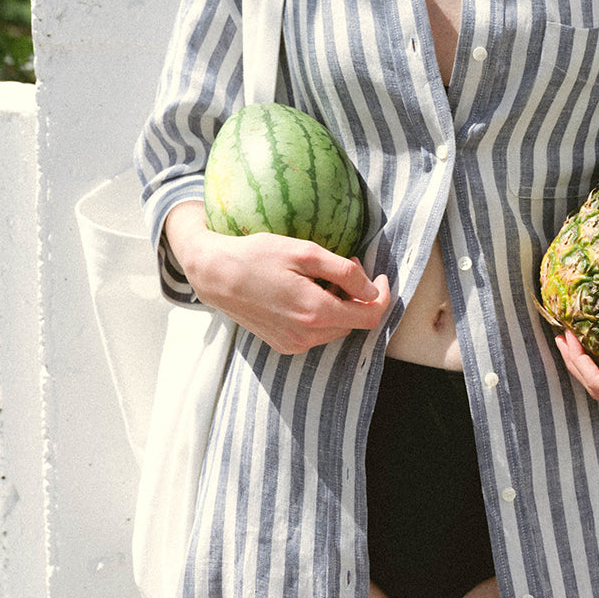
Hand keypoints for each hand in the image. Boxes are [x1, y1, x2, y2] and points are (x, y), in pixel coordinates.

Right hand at [165, 201, 390, 354]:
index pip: (370, 317)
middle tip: (342, 263)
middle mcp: (306, 336)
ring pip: (335, 328)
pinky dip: (320, 314)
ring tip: (319, 276)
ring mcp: (293, 344)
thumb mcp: (305, 252)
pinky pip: (316, 333)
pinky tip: (303, 291)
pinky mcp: (283, 345)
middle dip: (357, 295)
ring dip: (338, 303)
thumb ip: (345, 273)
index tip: (381, 277)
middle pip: (353, 322)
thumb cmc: (258, 256)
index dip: (383, 297)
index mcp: (316, 313)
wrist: (215, 275)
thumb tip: (373, 290)